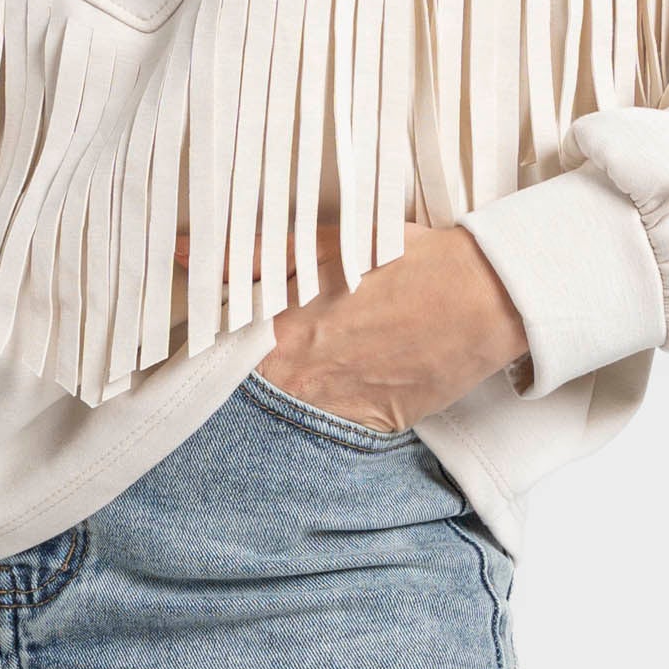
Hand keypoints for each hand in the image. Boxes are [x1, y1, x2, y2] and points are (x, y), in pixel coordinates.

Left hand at [177, 215, 527, 431]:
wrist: (485, 299)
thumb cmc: (409, 261)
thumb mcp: (326, 243)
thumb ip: (251, 253)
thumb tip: (184, 252)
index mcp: (277, 328)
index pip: (211, 349)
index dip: (201, 340)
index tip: (194, 333)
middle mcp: (298, 377)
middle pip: (242, 383)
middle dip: (239, 367)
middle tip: (245, 347)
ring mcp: (334, 407)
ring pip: (283, 406)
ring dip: (282, 388)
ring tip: (312, 357)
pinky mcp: (369, 425)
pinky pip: (328, 423)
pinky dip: (325, 404)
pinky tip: (343, 376)